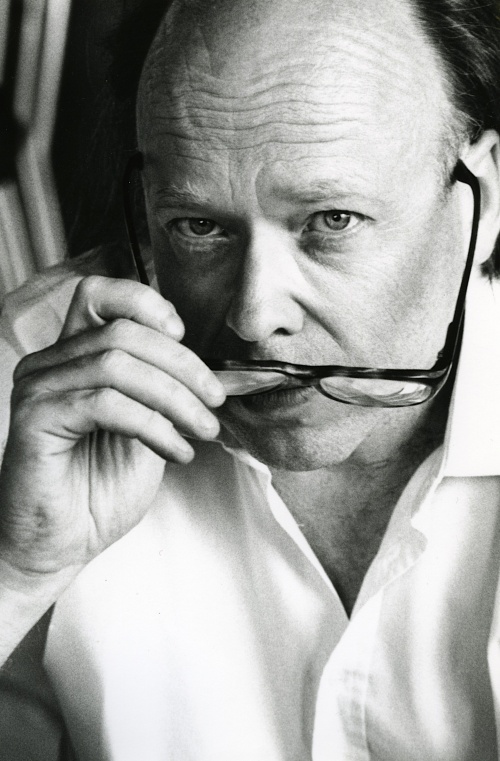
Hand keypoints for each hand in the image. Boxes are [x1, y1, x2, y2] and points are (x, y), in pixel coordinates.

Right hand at [0, 275, 225, 581]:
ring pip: (117, 364)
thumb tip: (213, 371)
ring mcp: (37, 388)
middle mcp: (49, 364)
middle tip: (215, 402)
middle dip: (182, 364)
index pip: (100, 295)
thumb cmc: (100, 490)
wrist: (62, 546)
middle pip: (122, 331)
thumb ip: (166, 392)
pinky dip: (154, 426)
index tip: (184, 337)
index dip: (146, 303)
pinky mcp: (34, 419)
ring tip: (203, 430)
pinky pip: (105, 403)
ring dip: (175, 398)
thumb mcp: (149, 429)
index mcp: (73, 357)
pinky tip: (177, 452)